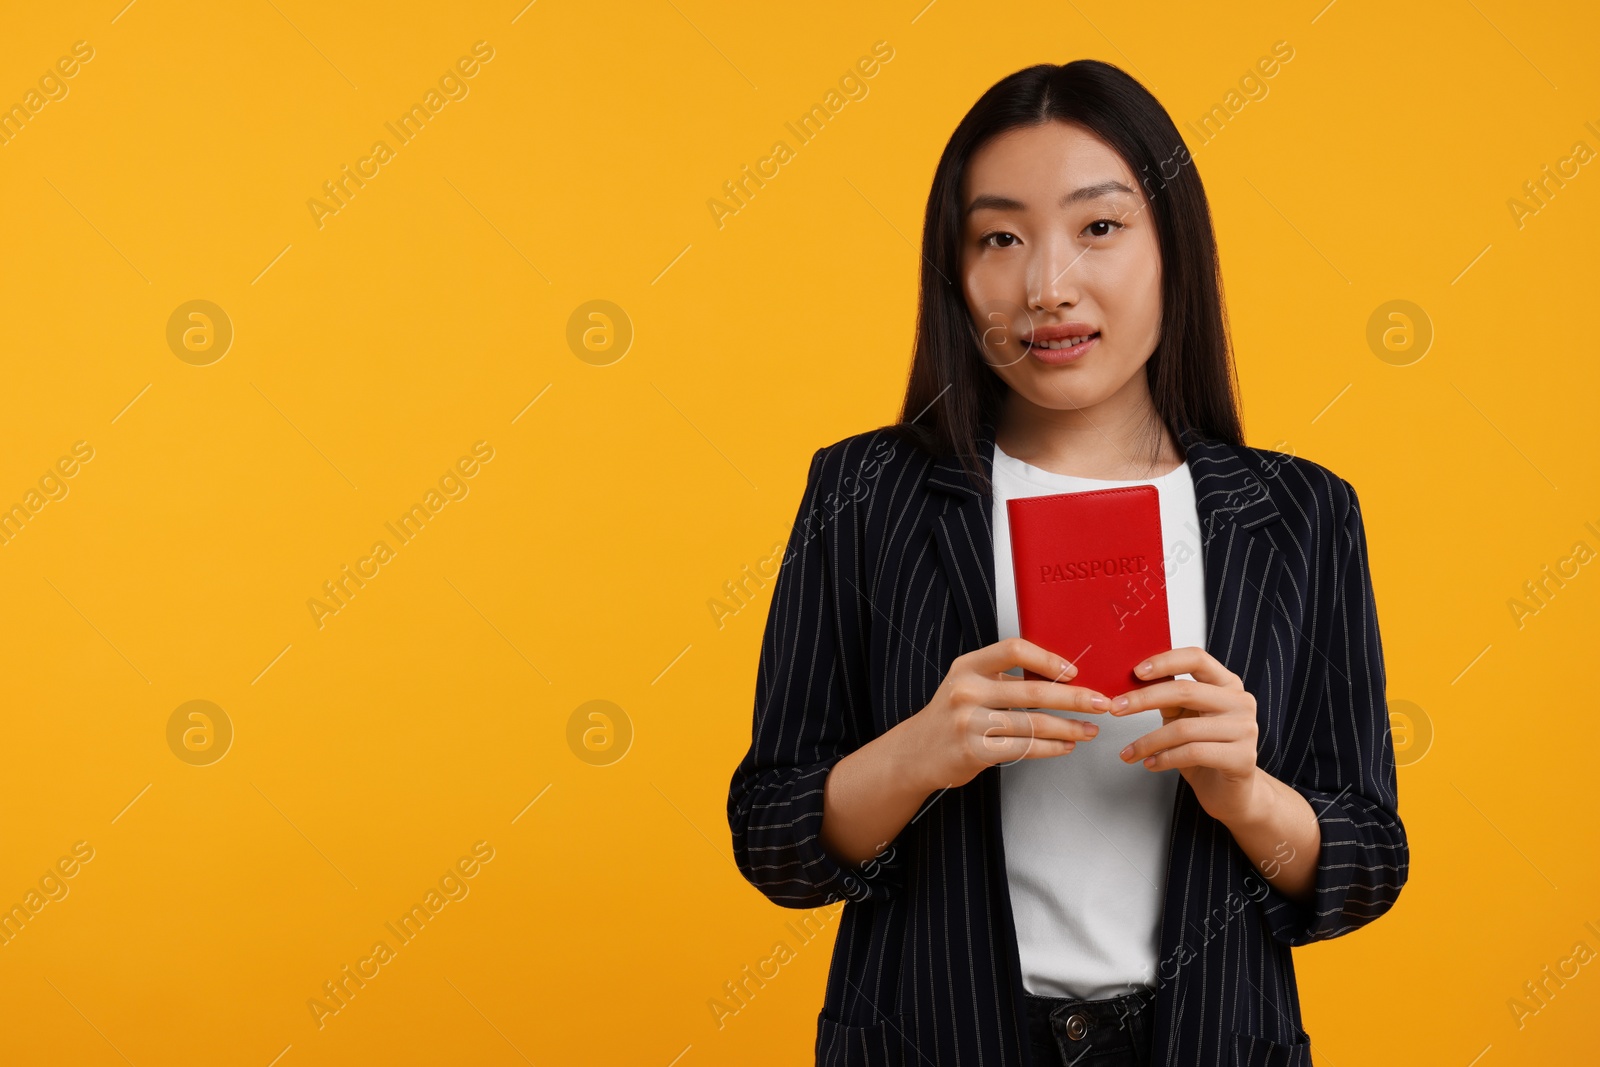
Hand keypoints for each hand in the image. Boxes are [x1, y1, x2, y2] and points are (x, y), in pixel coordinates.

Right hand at [905, 637, 1110, 792]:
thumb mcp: (969, 683)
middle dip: (1074, 698)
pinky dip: (1050, 748)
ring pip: (1033, 724)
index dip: (1048, 659)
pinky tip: (1065, 746)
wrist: (915, 752)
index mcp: (968, 666)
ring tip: (1090, 730)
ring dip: (1069, 728)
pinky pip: (1023, 749)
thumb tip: (1060, 675)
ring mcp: (969, 723)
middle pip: (1033, 691)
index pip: (1014, 649)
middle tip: (1101, 703)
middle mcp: (966, 691)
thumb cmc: (952, 714)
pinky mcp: (974, 752)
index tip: (1074, 671)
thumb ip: (1004, 676)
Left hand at [1110, 646, 1260, 826]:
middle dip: (1143, 699)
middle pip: (1185, 691)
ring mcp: (1245, 729)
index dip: (1165, 661)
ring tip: (1129, 752)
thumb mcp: (1184, 716)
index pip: (1196, 658)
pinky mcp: (1242, 758)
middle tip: (1116, 708)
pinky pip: (1193, 753)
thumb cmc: (1205, 750)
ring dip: (1148, 741)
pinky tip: (1151, 764)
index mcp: (1227, 683)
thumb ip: (1169, 696)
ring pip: (1184, 728)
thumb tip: (1132, 680)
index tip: (1136, 672)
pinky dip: (1164, 759)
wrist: (1231, 792)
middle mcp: (1240, 702)